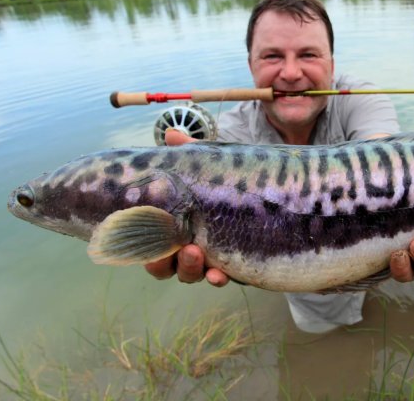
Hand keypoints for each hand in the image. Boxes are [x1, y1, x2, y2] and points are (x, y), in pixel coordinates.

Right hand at [143, 129, 229, 285]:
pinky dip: (216, 279)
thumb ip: (190, 154)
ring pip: (189, 274)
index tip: (142, 237)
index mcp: (174, 227)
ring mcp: (209, 260)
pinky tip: (219, 276)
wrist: (272, 199)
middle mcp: (186, 247)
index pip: (149, 242)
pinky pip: (219, 279)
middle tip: (173, 246)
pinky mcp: (232, 267)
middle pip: (165, 266)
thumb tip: (171, 134)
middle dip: (164, 261)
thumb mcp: (211, 168)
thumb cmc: (229, 184)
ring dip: (189, 268)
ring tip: (196, 254)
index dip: (141, 246)